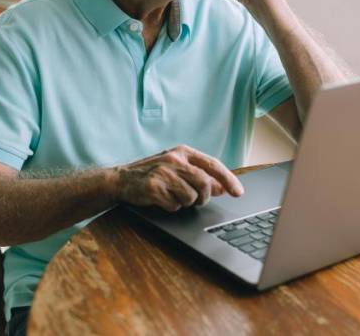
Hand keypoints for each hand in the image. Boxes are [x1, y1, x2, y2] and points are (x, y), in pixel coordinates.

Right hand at [114, 145, 243, 211]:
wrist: (121, 179)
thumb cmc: (153, 174)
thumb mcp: (177, 169)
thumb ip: (200, 176)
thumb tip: (222, 187)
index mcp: (183, 152)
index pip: (213, 165)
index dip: (228, 179)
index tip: (238, 192)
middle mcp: (174, 159)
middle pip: (204, 183)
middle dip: (203, 197)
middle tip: (196, 200)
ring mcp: (163, 173)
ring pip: (191, 197)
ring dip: (185, 202)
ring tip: (172, 195)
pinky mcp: (154, 187)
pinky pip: (175, 205)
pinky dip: (171, 207)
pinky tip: (161, 199)